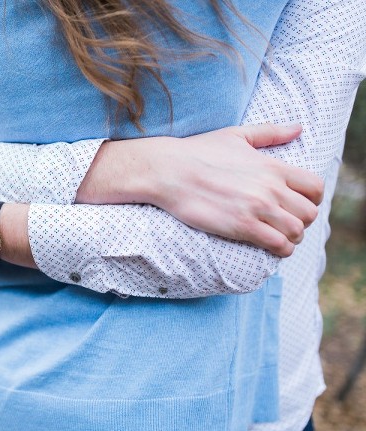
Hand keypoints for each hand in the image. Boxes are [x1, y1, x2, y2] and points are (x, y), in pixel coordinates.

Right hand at [78, 123, 323, 256]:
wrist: (168, 171)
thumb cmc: (197, 152)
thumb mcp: (236, 135)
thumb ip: (270, 133)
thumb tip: (298, 127)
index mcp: (272, 166)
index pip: (315, 187)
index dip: (312, 199)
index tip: (298, 204)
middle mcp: (271, 188)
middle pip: (310, 213)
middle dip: (302, 221)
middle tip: (286, 224)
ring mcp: (257, 208)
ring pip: (298, 231)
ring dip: (292, 237)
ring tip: (278, 237)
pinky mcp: (242, 226)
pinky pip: (278, 244)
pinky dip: (280, 249)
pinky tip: (270, 246)